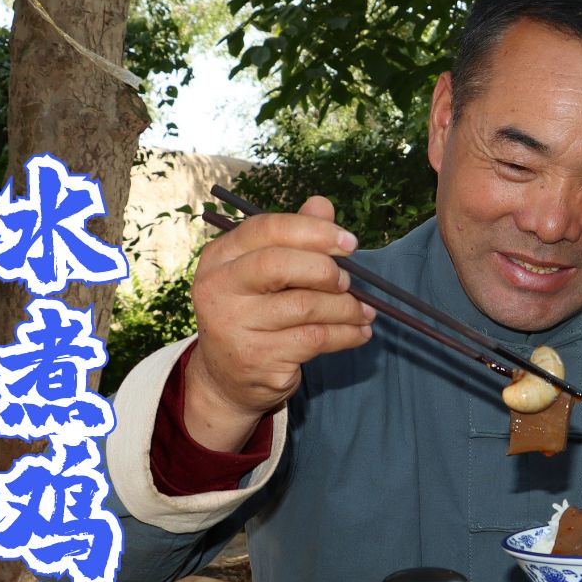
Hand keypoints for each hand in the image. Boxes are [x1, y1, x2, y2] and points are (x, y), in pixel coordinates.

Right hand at [183, 196, 374, 450]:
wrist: (230, 377)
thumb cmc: (257, 312)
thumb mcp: (268, 272)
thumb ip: (294, 238)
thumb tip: (322, 204)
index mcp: (220, 257)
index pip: (265, 229)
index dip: (313, 231)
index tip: (350, 242)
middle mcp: (218, 288)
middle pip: (278, 265)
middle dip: (325, 270)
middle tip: (349, 282)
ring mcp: (234, 326)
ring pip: (305, 307)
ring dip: (346, 308)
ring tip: (363, 311)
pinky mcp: (257, 359)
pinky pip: (315, 339)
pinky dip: (346, 334)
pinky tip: (359, 333)